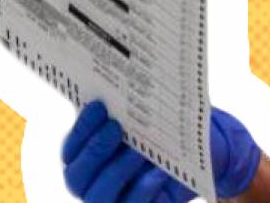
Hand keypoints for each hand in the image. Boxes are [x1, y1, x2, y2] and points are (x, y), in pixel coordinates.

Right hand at [62, 99, 263, 201]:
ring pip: (101, 195)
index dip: (81, 128)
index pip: (71, 148)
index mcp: (85, 157)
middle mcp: (92, 182)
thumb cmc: (163, 133)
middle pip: (76, 177)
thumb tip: (124, 79)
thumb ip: (128, 109)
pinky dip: (144, 188)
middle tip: (116, 127)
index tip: (99, 105)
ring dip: (118, 170)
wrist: (199, 158)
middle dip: (95, 151)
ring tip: (138, 151)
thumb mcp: (146, 118)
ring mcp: (113, 201)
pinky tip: (159, 172)